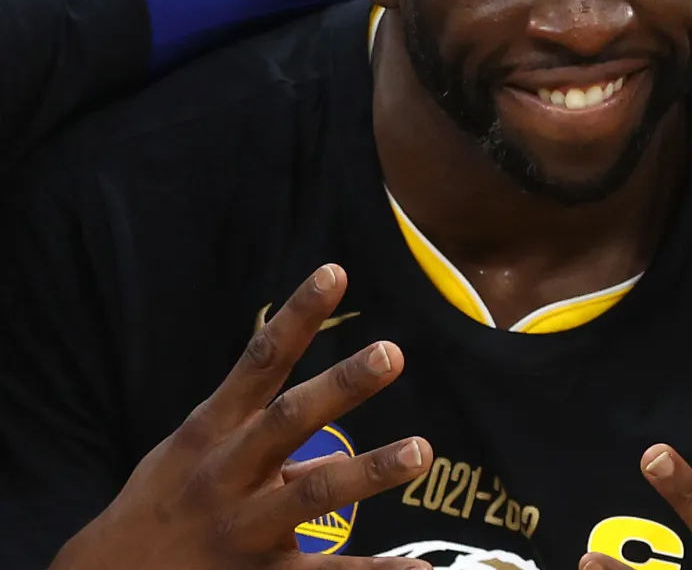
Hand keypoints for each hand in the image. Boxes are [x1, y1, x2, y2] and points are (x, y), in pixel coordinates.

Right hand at [51, 265, 432, 569]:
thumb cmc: (164, 504)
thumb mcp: (195, 454)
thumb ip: (258, 431)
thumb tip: (329, 439)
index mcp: (213, 431)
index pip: (260, 362)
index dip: (297, 318)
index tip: (335, 272)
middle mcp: (227, 473)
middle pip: (288, 421)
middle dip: (340, 386)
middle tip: (391, 352)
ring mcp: (243, 526)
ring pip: (311, 496)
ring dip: (369, 472)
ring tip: (421, 450)